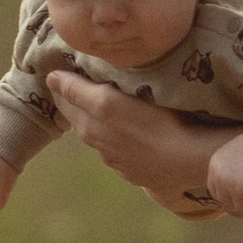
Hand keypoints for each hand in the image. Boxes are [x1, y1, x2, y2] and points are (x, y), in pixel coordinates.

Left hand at [45, 73, 219, 213]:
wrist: (193, 160)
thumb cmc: (157, 122)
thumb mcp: (112, 102)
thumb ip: (79, 91)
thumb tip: (50, 78)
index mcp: (92, 126)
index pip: (67, 100)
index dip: (61, 85)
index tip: (57, 70)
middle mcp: (101, 145)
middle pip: (80, 119)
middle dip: (73, 102)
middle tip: (72, 82)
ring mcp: (119, 161)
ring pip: (98, 136)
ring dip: (94, 120)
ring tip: (99, 105)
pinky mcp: (135, 172)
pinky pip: (116, 150)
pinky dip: (113, 137)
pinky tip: (125, 132)